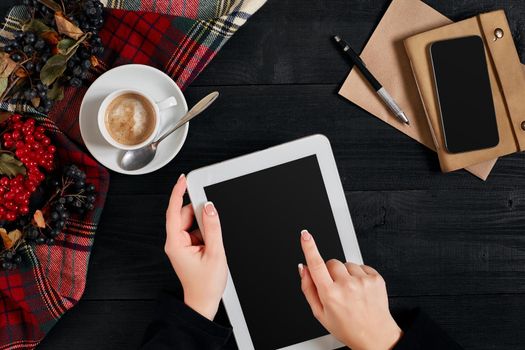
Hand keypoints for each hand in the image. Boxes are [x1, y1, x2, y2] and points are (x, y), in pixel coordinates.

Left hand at [164, 174, 227, 319]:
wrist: (203, 302)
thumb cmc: (206, 285)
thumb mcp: (215, 253)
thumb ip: (213, 227)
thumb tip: (210, 207)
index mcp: (176, 243)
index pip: (174, 211)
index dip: (178, 192)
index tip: (183, 179)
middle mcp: (175, 242)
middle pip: (185, 215)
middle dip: (200, 216)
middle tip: (213, 223)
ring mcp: (181, 245)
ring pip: (192, 223)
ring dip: (204, 227)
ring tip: (213, 244)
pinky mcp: (187, 247)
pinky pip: (196, 231)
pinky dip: (205, 234)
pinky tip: (211, 245)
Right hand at [298, 230, 401, 349]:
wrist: (375, 336)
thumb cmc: (347, 327)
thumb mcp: (320, 313)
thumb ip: (308, 288)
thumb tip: (303, 268)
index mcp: (330, 294)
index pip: (316, 265)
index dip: (309, 247)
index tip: (305, 235)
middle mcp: (347, 286)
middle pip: (331, 262)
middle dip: (330, 272)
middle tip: (336, 288)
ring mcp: (363, 281)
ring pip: (346, 264)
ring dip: (346, 274)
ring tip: (351, 292)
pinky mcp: (375, 278)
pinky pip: (361, 266)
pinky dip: (359, 276)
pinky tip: (360, 290)